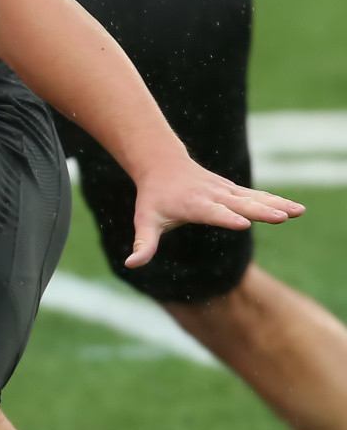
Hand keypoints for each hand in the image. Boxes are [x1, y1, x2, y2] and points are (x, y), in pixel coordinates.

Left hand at [127, 157, 303, 267]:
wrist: (162, 165)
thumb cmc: (153, 198)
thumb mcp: (144, 220)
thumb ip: (143, 243)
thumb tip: (131, 264)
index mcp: (192, 204)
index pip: (212, 212)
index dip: (226, 217)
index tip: (243, 223)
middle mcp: (212, 195)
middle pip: (239, 204)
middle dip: (260, 210)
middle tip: (280, 217)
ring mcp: (225, 191)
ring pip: (254, 198)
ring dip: (276, 204)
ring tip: (299, 212)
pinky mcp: (233, 190)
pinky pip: (257, 196)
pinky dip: (276, 201)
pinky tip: (295, 209)